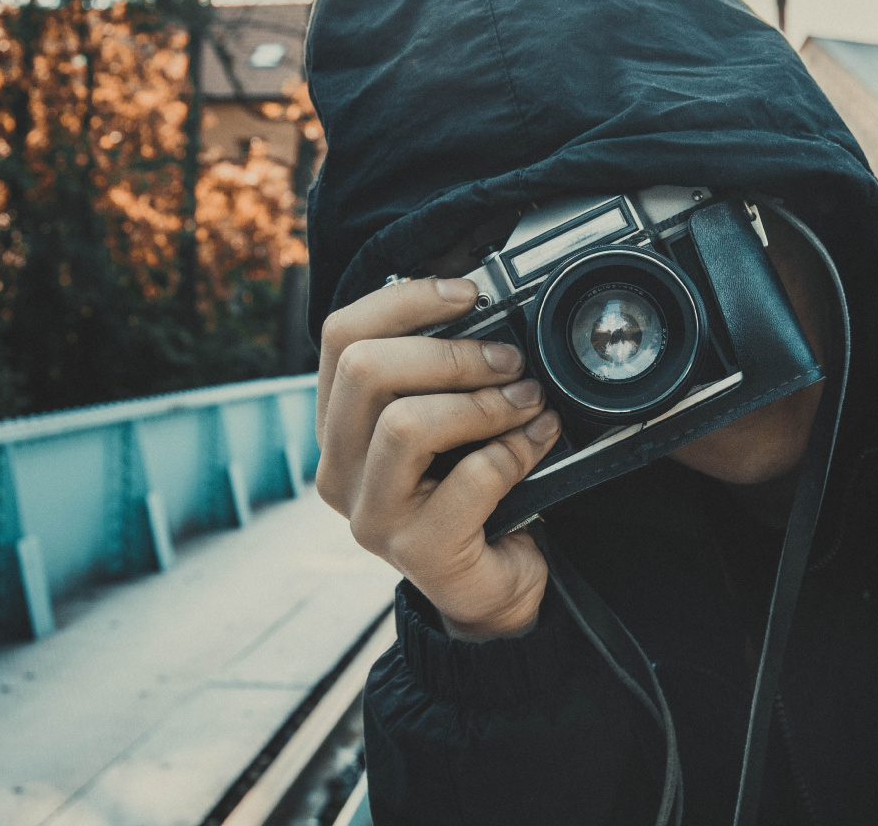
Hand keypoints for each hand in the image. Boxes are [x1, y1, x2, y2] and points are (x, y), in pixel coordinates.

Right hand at [316, 278, 558, 637]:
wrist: (494, 584)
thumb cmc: (473, 491)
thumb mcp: (449, 422)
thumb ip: (445, 374)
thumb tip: (487, 305)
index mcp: (338, 425)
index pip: (341, 336)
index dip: (405, 300)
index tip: (469, 293)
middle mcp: (338, 469)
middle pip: (366, 371)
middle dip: (451, 354)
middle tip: (511, 361)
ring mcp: (372, 516)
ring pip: (406, 424)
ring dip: (483, 403)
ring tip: (529, 401)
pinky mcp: (418, 552)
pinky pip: (470, 478)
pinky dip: (515, 450)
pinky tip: (539, 442)